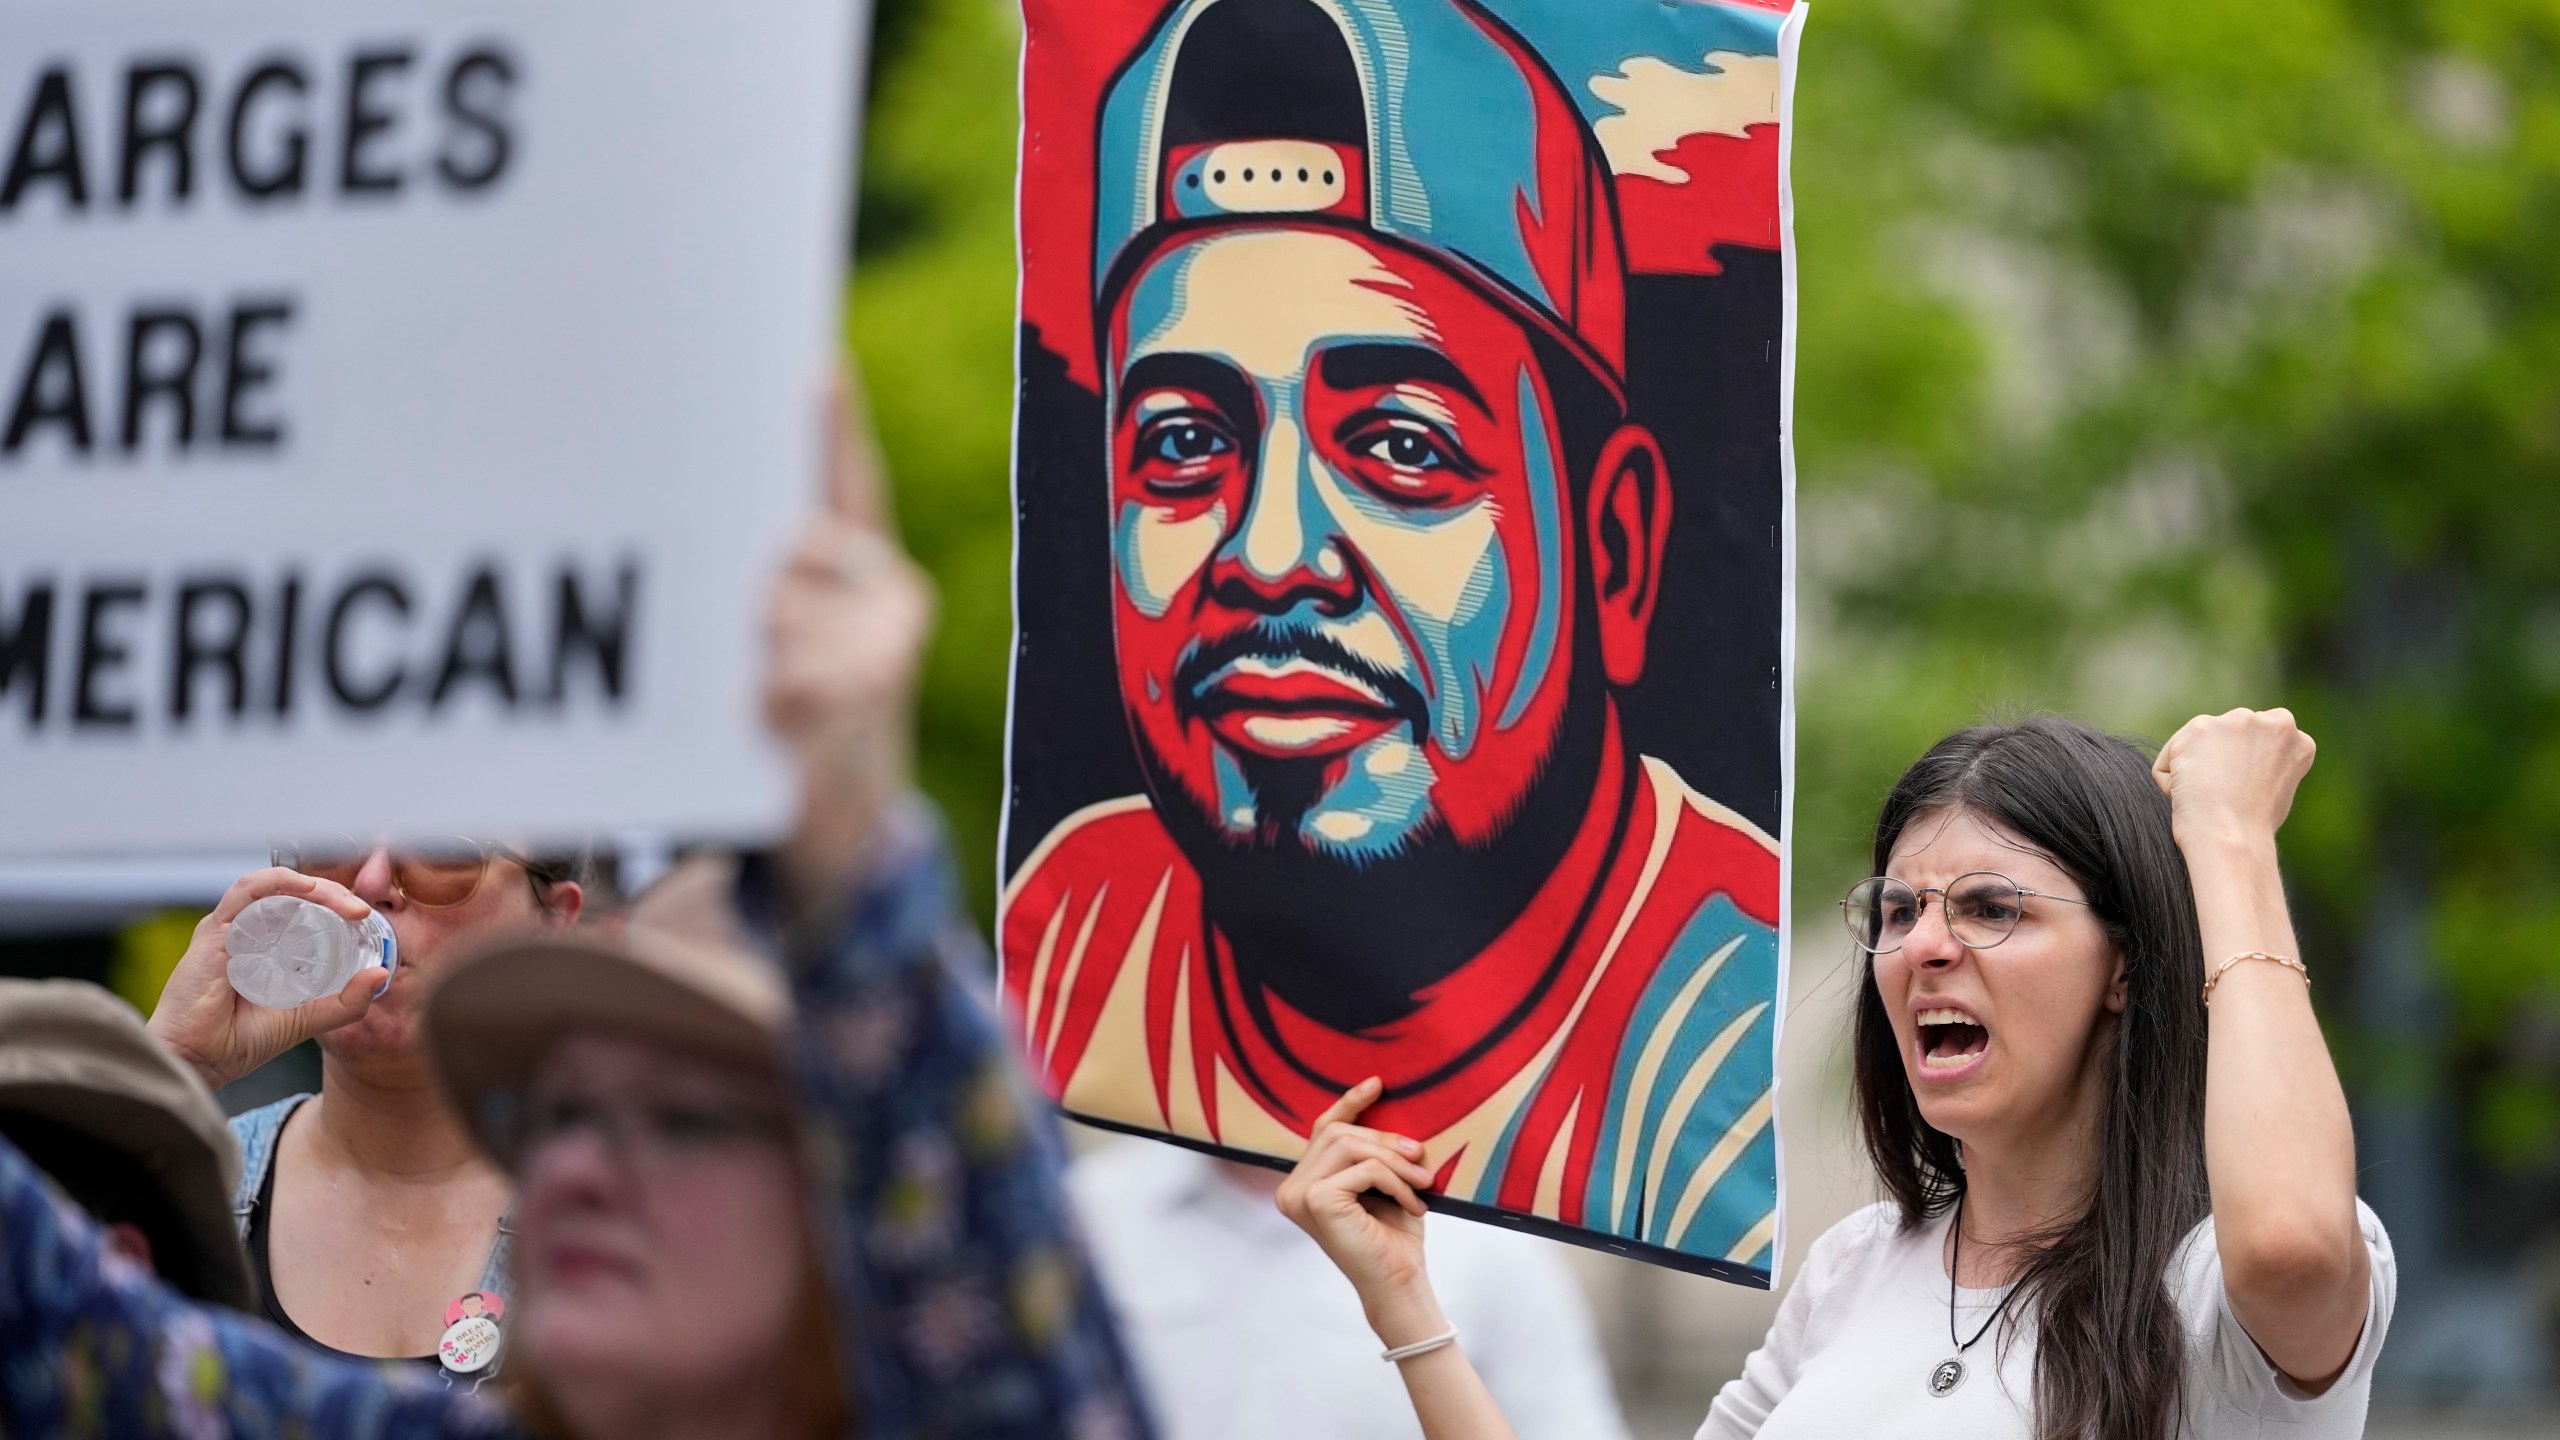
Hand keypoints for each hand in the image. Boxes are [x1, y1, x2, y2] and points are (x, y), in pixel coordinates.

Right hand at [146, 868, 387, 1089]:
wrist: (200, 1062)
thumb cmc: (241, 1041)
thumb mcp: (307, 1019)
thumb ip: (344, 1002)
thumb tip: (381, 974)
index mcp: (268, 946)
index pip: (305, 909)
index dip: (338, 905)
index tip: (367, 919)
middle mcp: (248, 932)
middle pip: (295, 894)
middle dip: (334, 895)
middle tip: (362, 911)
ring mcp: (230, 929)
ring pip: (275, 886)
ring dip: (315, 888)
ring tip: (345, 904)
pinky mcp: (214, 933)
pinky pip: (246, 892)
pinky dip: (277, 882)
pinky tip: (307, 889)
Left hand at [765, 368, 934, 896]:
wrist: (847, 829)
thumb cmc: (803, 723)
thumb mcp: (793, 647)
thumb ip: (779, 587)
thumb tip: (742, 548)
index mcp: (874, 575)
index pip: (853, 485)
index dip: (836, 429)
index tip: (819, 368)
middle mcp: (894, 598)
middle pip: (799, 544)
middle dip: (761, 582)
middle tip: (750, 630)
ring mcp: (888, 647)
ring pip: (785, 608)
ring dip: (755, 653)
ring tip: (761, 695)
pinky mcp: (869, 696)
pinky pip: (790, 672)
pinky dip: (765, 700)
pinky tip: (771, 722)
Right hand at [1275, 1079, 1442, 1334]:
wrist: (1398, 1283)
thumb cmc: (1393, 1236)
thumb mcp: (1383, 1182)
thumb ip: (1373, 1150)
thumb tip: (1385, 1102)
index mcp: (1303, 1182)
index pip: (1323, 1130)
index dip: (1349, 1103)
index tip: (1377, 1084)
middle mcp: (1291, 1188)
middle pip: (1337, 1133)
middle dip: (1385, 1140)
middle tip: (1421, 1158)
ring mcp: (1298, 1194)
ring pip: (1351, 1146)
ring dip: (1395, 1162)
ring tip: (1423, 1183)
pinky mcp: (1316, 1200)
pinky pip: (1365, 1169)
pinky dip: (1396, 1182)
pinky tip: (1414, 1205)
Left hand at [2152, 707, 2317, 850]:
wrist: (2233, 834)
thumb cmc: (2252, 825)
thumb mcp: (2276, 786)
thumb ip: (2265, 762)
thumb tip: (2242, 760)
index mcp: (2293, 737)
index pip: (2256, 738)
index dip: (2242, 767)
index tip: (2241, 790)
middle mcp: (2270, 721)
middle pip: (2225, 737)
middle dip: (2219, 763)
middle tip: (2225, 796)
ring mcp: (2236, 721)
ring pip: (2197, 746)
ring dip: (2195, 770)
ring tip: (2210, 797)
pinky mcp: (2200, 726)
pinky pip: (2169, 758)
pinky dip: (2170, 780)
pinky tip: (2189, 795)